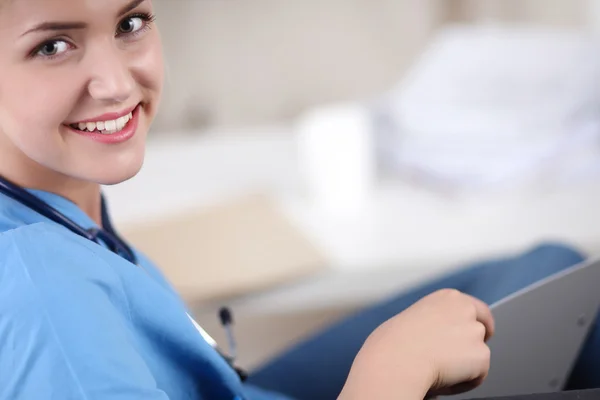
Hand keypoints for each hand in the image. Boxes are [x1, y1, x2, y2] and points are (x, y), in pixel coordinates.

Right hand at [339, 289, 494, 399]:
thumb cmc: (391, 343)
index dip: (475, 324)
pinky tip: (443, 379)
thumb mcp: (412, 319)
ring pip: (478, 354)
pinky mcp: (481, 355)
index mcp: (447, 298)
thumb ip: (433, 322)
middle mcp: (465, 309)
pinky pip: (478, 375)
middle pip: (482, 328)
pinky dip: (463, 382)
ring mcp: (474, 331)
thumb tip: (434, 338)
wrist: (396, 360)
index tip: (474, 334)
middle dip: (475, 344)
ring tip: (437, 370)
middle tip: (462, 360)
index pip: (474, 308)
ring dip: (464, 365)